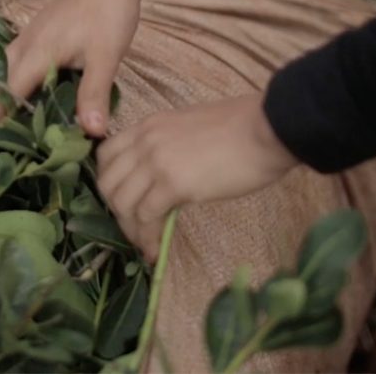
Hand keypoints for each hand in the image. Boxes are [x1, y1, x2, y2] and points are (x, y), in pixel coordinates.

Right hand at [0, 0, 170, 150]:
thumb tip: (92, 133)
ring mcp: (27, 37)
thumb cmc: (110, 13)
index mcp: (37, 52)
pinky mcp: (35, 34)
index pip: (4, 93)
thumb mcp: (107, 55)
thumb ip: (94, 93)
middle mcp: (24, 45)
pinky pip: (6, 63)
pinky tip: (5, 97)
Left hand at [96, 94, 297, 259]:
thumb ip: (168, 148)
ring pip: (121, 202)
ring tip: (145, 243)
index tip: (125, 202)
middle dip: (116, 211)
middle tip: (135, 228)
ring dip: (130, 229)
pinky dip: (146, 238)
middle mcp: (144, 141)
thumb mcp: (189, 129)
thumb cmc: (242, 128)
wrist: (269, 128)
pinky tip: (155, 250)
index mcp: (148, 125)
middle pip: (107, 182)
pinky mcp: (173, 183)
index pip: (106, 155)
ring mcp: (155, 161)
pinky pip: (145, 217)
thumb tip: (164, 178)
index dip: (111, 183)